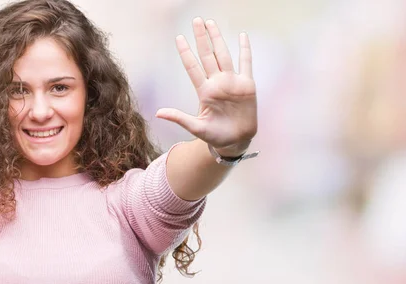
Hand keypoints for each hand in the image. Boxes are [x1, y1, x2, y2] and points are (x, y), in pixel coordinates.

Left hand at [156, 18, 257, 156]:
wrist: (235, 141)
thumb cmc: (215, 136)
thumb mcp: (196, 128)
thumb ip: (179, 118)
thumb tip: (158, 113)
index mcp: (204, 91)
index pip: (193, 67)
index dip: (186, 53)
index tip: (179, 38)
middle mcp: (217, 83)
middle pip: (208, 55)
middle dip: (201, 38)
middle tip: (196, 20)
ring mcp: (232, 82)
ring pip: (224, 55)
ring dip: (218, 39)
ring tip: (211, 23)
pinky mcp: (247, 85)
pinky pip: (246, 64)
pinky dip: (245, 50)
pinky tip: (242, 36)